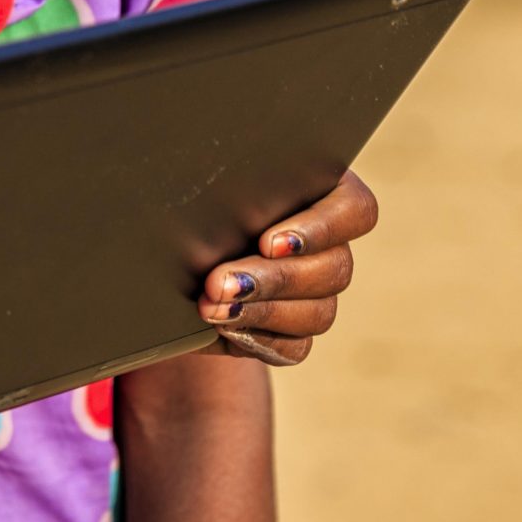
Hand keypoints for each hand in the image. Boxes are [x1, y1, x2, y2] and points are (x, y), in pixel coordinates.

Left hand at [200, 170, 377, 366]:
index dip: (319, 230)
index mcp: (322, 191)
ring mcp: (318, 293)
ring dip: (262, 311)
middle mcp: (329, 244)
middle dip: (274, 279)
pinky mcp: (295, 332)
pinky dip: (258, 338)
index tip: (268, 243)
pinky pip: (295, 346)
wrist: (166, 252)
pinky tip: (222, 325)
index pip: (355, 210)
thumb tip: (204, 178)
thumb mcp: (201, 175)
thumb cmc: (190, 193)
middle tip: (218, 281)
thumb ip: (223, 175)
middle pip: (335, 268)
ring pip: (319, 312)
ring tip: (210, 306)